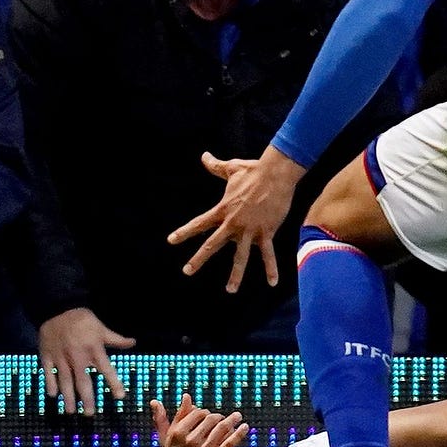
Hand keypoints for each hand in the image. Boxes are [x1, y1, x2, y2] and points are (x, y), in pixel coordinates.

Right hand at [38, 307, 135, 414]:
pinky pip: (48, 373)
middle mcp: (78, 357)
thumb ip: (116, 339)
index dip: (114, 383)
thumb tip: (133, 342)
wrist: (57, 308)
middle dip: (87, 399)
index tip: (120, 397)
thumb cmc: (82, 320)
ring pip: (64, 381)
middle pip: (83, 382)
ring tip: (70, 411)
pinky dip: (50, 383)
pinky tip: (53, 395)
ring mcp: (61, 358)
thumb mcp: (101, 328)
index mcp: (94, 350)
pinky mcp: (47, 356)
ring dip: (68, 398)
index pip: (106, 369)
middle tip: (89, 414)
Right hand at [150, 393, 247, 446]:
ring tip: (238, 416)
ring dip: (232, 420)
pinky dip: (239, 433)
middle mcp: (191, 441)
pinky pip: (230, 443)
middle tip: (221, 419)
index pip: (198, 413)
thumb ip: (176, 415)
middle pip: (211, 419)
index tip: (207, 416)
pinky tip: (244, 427)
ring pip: (222, 428)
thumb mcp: (169, 436)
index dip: (204, 413)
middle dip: (218, 417)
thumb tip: (186, 396)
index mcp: (178, 432)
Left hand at [167, 148, 305, 292]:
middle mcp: (233, 223)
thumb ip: (215, 166)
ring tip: (230, 290)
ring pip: (240, 256)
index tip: (171, 240)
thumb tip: (204, 156)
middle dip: (199, 259)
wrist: (275, 173)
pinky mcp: (266, 232)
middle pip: (212, 245)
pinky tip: (272, 283)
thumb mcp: (231, 168)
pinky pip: (268, 254)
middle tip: (187, 271)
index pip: (199, 223)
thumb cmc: (253, 170)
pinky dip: (271, 268)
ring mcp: (249, 230)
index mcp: (223, 210)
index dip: (184, 232)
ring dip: (235, 275)